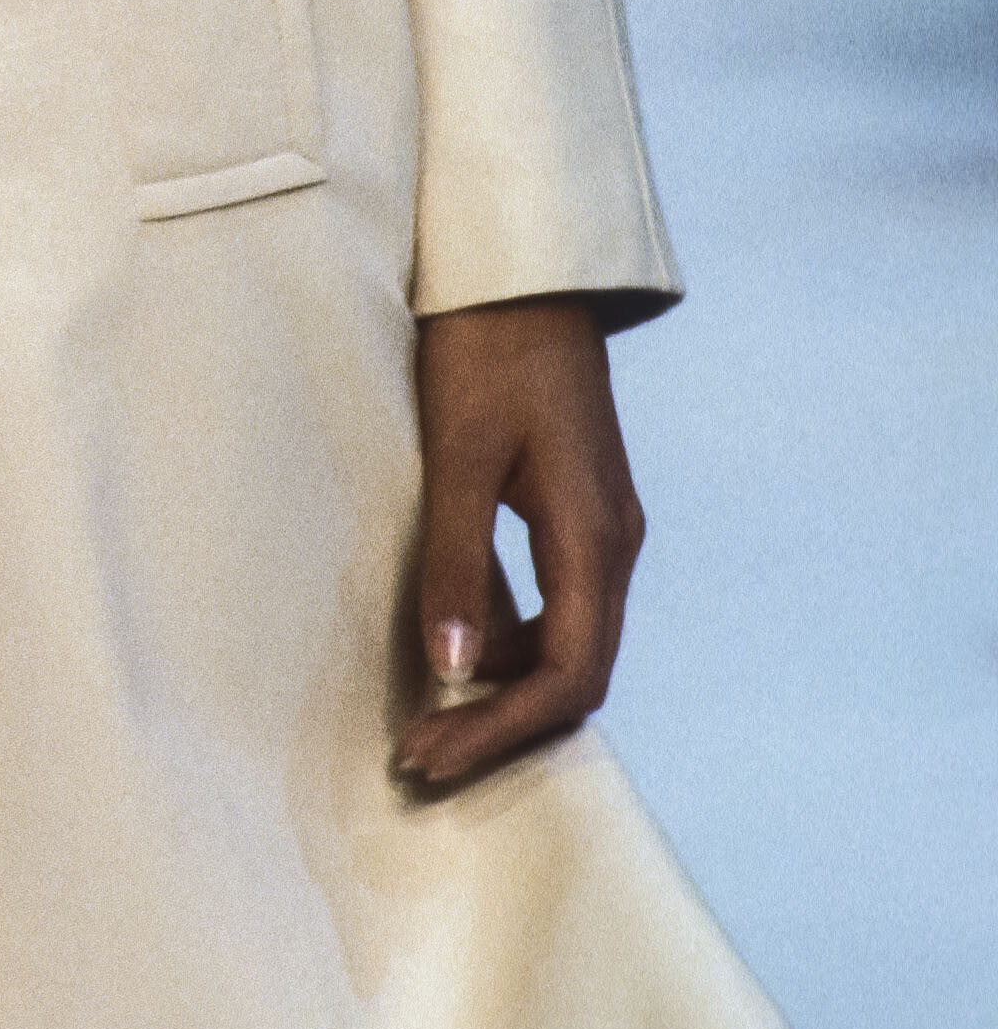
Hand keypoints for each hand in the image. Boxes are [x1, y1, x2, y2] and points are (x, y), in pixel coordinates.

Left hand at [392, 297, 644, 796]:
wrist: (523, 270)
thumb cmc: (486, 349)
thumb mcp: (458, 453)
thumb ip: (455, 559)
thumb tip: (448, 669)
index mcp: (594, 537)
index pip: (568, 677)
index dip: (500, 729)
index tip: (428, 754)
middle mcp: (612, 546)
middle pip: (573, 677)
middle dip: (498, 726)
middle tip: (417, 758)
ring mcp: (601, 530)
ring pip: (566, 646)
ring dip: (500, 690)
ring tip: (423, 716)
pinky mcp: (577, 512)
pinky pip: (554, 607)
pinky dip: (504, 641)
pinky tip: (448, 644)